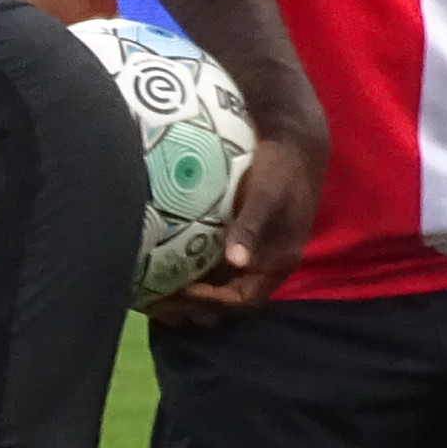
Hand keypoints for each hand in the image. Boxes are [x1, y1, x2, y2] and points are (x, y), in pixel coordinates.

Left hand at [148, 128, 321, 327]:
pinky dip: (192, 272)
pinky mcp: (240, 239)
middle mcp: (265, 265)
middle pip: (228, 300)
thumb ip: (251, 227)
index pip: (243, 300)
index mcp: (278, 262)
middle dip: (194, 306)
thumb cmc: (281, 169)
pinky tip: (163, 267)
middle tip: (156, 303)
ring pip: (220, 285)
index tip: (180, 295)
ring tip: (153, 294)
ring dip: (190, 293)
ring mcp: (253, 253)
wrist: (293, 141)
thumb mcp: (267, 196)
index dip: (212, 302)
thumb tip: (237, 261)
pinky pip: (215, 266)